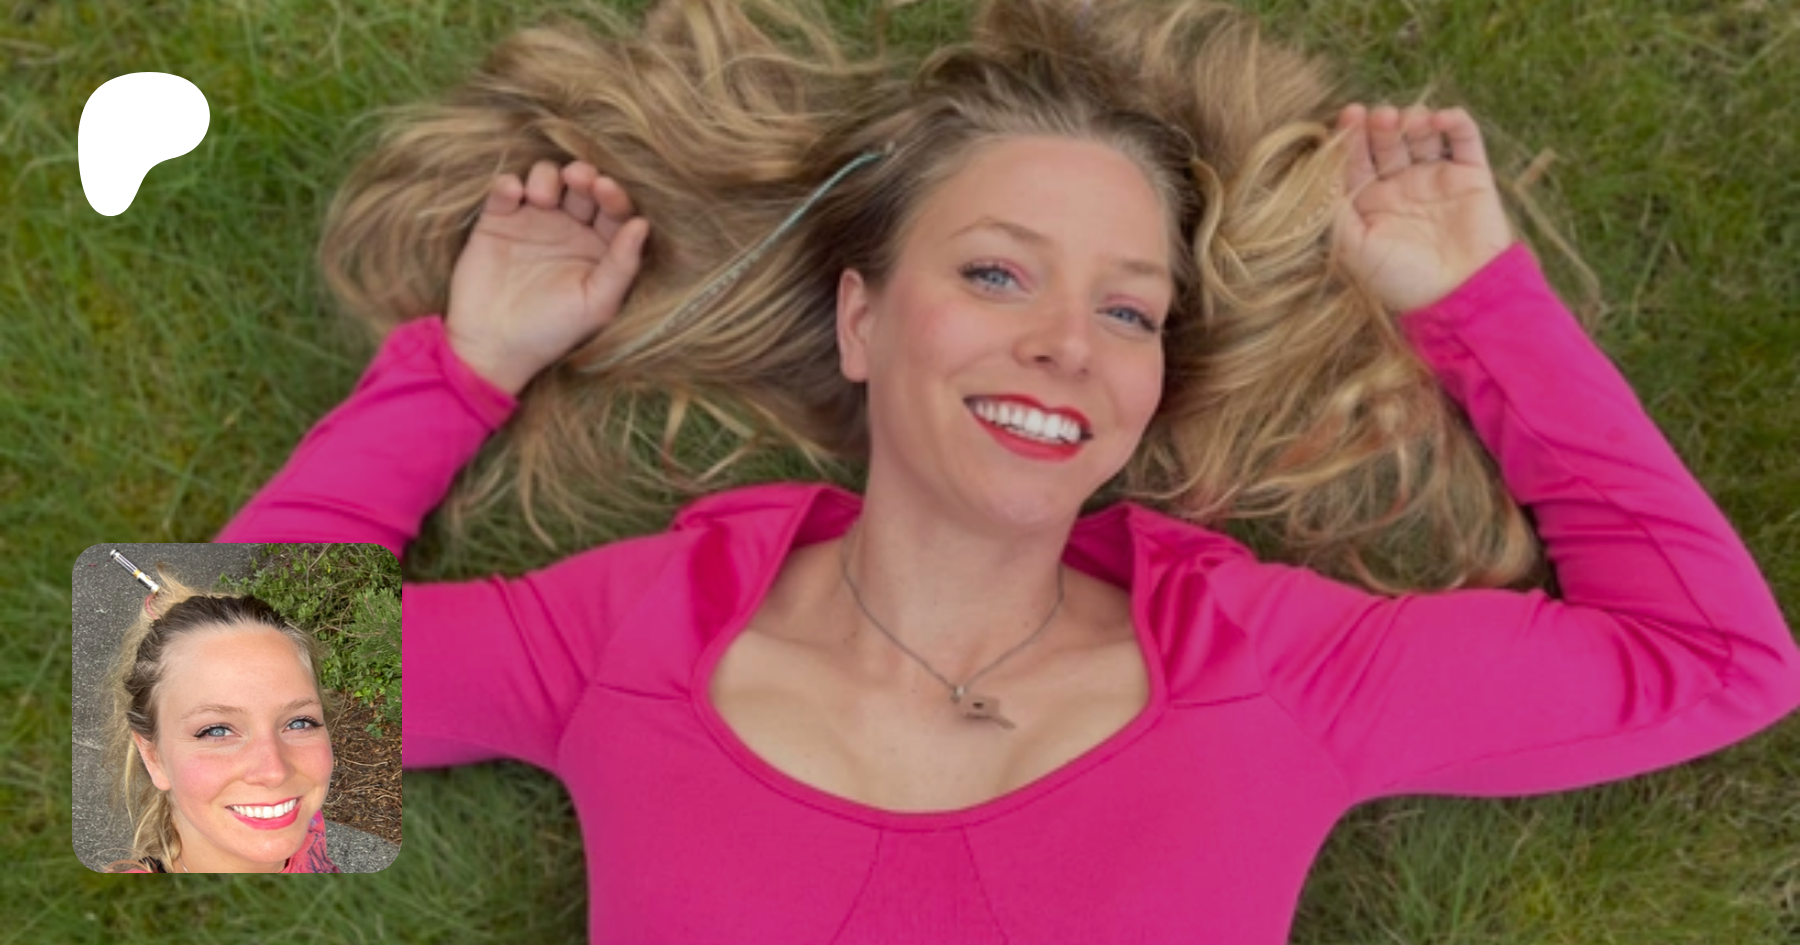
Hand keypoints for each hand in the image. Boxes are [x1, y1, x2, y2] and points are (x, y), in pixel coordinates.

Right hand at [446, 159, 649, 395]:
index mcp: (599, 247)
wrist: (492, 346)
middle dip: (584, 175)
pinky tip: (513, 194)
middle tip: (578, 178)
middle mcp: (570, 229)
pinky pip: (506, 189)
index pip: (614, 210)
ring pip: (546, 178)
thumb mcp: (596, 304)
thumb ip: (622, 265)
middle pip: (582, 186)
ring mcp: (533, 221)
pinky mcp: (498, 220)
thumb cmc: (552, 331)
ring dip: (547, 177)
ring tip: (542, 198)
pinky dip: (509, 184)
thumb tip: (643, 224)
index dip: (613, 194)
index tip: (604, 188)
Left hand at [1332, 104, 1512, 313]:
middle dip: (1381, 125)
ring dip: (1414, 119)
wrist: (1461, 296)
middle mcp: (1401, 186)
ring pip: (1422, 133)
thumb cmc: (1402, 280)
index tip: (1348, 116)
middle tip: (1380, 118)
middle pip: (1386, 141)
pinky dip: (1455, 121)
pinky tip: (1441, 118)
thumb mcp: (1355, 248)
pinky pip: (1464, 139)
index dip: (1351, 136)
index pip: (1355, 159)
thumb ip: (1334, 211)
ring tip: (1409, 121)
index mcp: (1370, 202)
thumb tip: (1317, 174)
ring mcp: (1436, 178)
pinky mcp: (1471, 175)